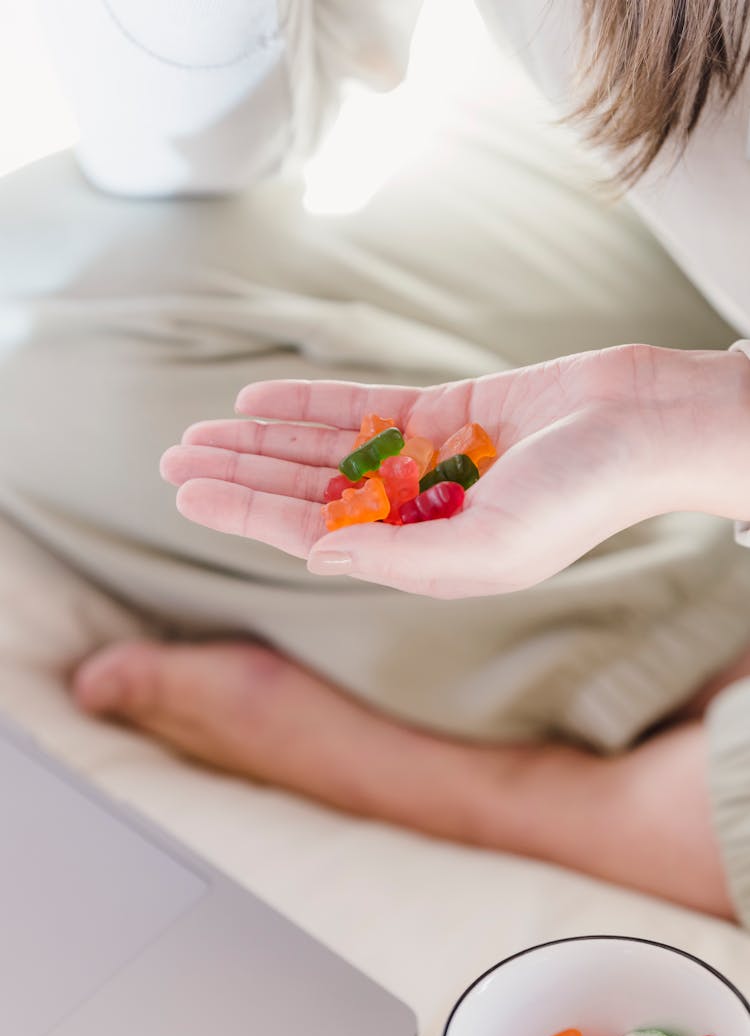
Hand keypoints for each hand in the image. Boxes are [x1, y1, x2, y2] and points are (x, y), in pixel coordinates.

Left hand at [160, 344, 749, 596]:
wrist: (645, 426)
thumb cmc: (582, 496)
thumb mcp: (491, 545)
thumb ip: (402, 556)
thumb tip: (316, 552)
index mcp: (424, 555)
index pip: (315, 532)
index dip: (247, 511)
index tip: (189, 491)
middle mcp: (418, 513)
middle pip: (308, 491)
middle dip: (241, 475)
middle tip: (173, 458)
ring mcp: (429, 462)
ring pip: (325, 449)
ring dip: (264, 440)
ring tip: (200, 430)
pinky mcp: (447, 415)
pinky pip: (363, 407)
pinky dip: (312, 403)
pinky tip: (260, 401)